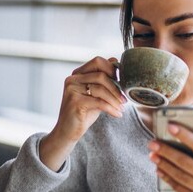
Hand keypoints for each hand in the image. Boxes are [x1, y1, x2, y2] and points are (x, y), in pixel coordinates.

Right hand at [41, 56, 126, 170]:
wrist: (68, 131)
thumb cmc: (83, 112)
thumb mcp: (94, 93)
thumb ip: (102, 79)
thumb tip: (114, 60)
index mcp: (77, 74)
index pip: (97, 61)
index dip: (112, 69)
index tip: (122, 81)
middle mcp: (72, 79)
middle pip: (100, 75)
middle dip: (116, 87)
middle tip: (124, 99)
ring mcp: (72, 90)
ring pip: (101, 89)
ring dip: (115, 99)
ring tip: (121, 107)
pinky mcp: (75, 103)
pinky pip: (99, 102)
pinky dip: (111, 108)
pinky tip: (117, 114)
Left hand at [148, 123, 192, 191]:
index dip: (184, 135)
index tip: (170, 126)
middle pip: (184, 161)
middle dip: (166, 151)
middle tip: (153, 143)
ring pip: (179, 175)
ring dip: (163, 164)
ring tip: (152, 155)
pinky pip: (178, 187)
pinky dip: (166, 178)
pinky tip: (158, 169)